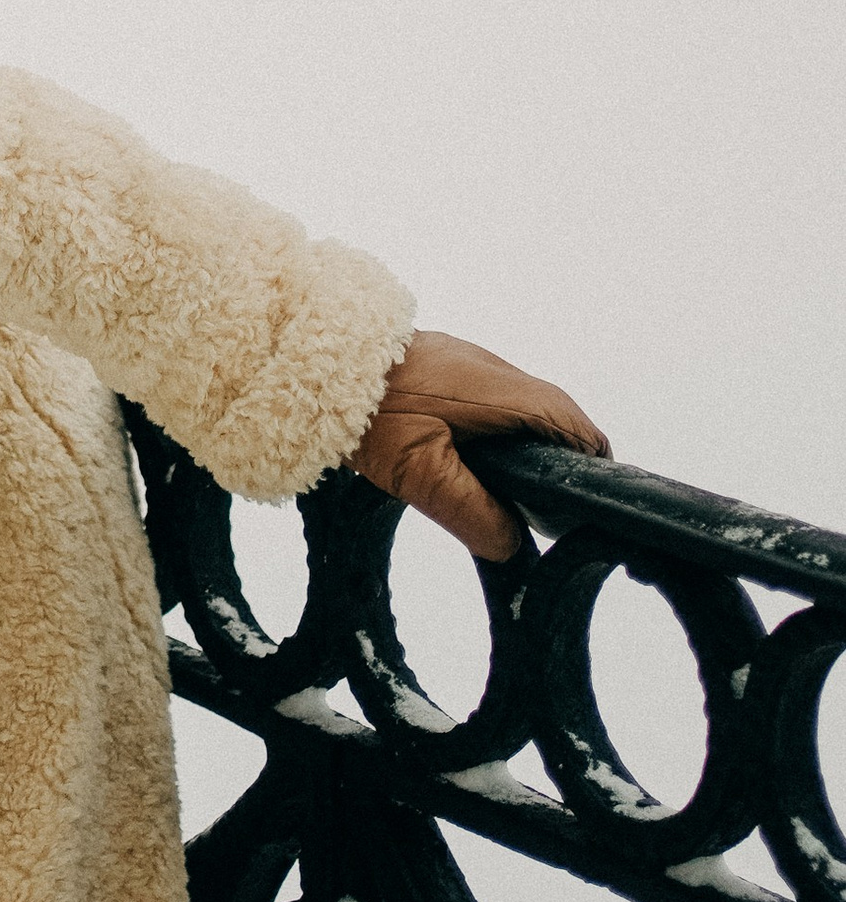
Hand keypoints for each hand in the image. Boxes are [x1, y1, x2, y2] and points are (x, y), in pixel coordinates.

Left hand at [352, 330, 610, 563]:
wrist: (313, 355)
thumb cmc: (369, 409)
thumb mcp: (419, 471)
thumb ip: (470, 511)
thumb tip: (512, 545)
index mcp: (504, 392)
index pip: (575, 428)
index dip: (588, 469)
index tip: (583, 507)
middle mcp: (497, 370)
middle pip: (552, 421)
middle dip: (555, 466)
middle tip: (542, 515)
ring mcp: (471, 364)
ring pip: (519, 412)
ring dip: (521, 450)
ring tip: (503, 497)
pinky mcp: (447, 367)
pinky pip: (489, 404)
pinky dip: (492, 435)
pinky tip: (466, 463)